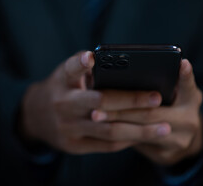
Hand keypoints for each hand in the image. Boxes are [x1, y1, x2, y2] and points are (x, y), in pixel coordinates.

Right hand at [20, 51, 168, 153]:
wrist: (36, 117)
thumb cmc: (62, 88)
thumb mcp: (66, 73)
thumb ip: (87, 67)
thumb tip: (127, 66)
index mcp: (62, 81)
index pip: (70, 69)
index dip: (81, 63)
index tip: (91, 58)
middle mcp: (63, 103)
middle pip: (100, 102)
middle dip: (131, 100)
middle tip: (157, 98)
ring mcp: (67, 127)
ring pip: (108, 128)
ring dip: (139, 129)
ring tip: (165, 127)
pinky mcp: (73, 145)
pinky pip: (106, 144)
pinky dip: (128, 139)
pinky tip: (145, 135)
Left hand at [92, 59, 202, 164]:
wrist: (182, 143)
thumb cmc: (171, 107)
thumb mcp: (175, 93)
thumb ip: (163, 82)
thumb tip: (127, 70)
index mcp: (191, 100)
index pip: (188, 86)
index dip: (185, 75)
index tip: (181, 63)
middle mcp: (189, 120)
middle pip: (151, 112)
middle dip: (122, 107)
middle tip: (99, 101)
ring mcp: (179, 141)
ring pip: (141, 130)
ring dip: (115, 122)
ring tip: (95, 116)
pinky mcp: (165, 155)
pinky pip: (136, 145)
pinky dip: (117, 135)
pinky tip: (99, 129)